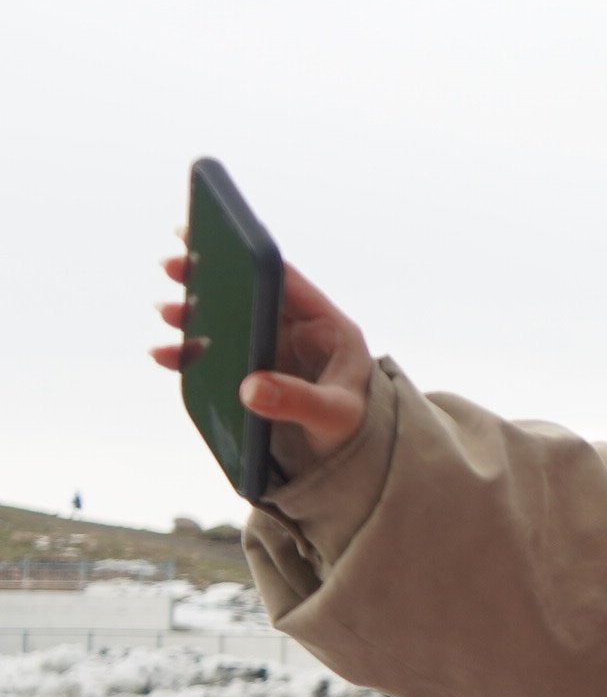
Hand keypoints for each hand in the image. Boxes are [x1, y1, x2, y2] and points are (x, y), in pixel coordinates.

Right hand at [154, 252, 375, 479]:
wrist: (349, 457)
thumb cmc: (352, 425)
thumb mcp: (334, 415)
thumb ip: (298, 400)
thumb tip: (250, 388)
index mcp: (326, 326)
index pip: (287, 280)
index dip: (250, 257)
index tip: (214, 238)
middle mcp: (296, 330)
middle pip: (248, 293)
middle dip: (208, 276)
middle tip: (172, 265)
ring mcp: (271, 349)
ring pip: (226, 320)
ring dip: (192, 312)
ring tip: (166, 311)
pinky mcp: (250, 370)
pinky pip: (215, 355)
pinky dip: (188, 353)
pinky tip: (163, 354)